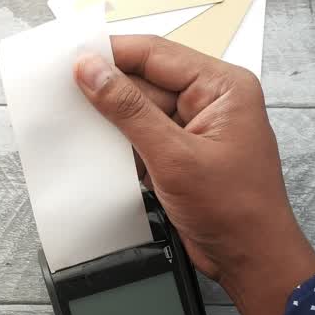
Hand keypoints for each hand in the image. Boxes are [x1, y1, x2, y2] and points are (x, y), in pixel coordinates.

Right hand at [74, 36, 314, 314]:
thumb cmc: (237, 210)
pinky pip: (145, 136)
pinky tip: (98, 150)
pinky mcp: (184, 154)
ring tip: (75, 121)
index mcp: (223, 86)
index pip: (157, 54)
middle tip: (63, 91)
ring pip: (141, 110)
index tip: (72, 57)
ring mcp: (197, 128)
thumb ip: (129, 110)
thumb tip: (93, 72)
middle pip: (146, 80)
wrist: (252, 260)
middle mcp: (212, 101)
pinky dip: (123, 143)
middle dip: (107, 88)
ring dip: (112, 119)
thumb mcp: (174, 156)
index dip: (112, 53)